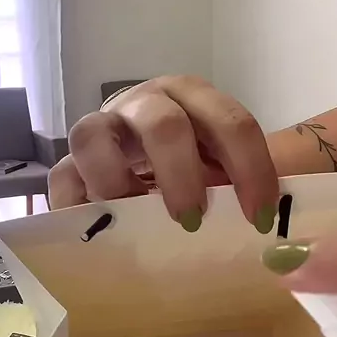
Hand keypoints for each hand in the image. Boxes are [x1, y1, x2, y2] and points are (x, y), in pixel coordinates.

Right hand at [49, 76, 278, 232]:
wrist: (144, 166)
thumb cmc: (194, 171)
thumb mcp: (224, 168)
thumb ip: (243, 187)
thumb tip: (275, 238)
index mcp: (192, 99)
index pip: (229, 122)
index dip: (249, 168)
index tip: (258, 217)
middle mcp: (144, 104)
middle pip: (161, 124)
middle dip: (181, 175)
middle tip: (191, 220)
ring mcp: (100, 129)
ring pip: (91, 136)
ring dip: (114, 181)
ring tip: (131, 216)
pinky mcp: (70, 163)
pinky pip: (61, 178)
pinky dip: (77, 204)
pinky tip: (98, 229)